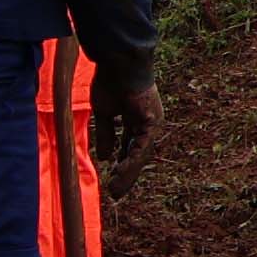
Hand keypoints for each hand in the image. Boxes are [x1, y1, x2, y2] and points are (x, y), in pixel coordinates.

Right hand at [89, 65, 157, 189]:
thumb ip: (107, 134)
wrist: (117, 63)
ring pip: (140, 154)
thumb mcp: (105, 113)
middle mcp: (148, 123)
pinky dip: (131, 160)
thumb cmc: (110, 81)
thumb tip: (105, 157)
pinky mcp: (151, 121)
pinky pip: (141, 146)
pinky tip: (120, 172)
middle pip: (138, 154)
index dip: (122, 164)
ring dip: (128, 173)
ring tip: (116, 190)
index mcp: (137, 120)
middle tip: (116, 193)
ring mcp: (152, 123)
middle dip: (126, 174)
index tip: (112, 179)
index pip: (131, 148)